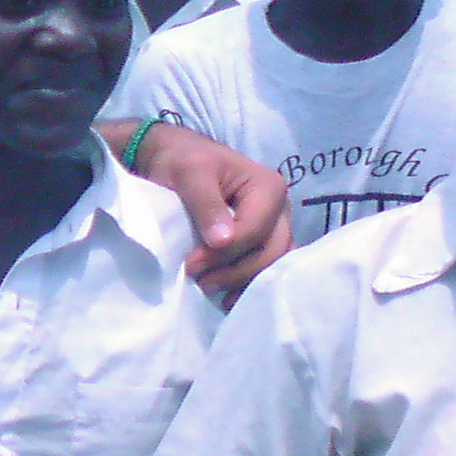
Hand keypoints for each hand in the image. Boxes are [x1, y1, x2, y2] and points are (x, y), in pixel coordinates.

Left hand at [133, 121, 291, 302]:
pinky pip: (262, 266)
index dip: (227, 252)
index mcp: (268, 187)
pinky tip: (227, 298)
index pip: (256, 230)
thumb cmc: (184, 160)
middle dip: (236, 271)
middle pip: (271, 251)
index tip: (192, 264)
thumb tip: (224, 242)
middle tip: (201, 281)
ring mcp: (273, 227)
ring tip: (209, 288)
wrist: (176, 157)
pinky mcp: (261, 241)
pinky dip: (246, 283)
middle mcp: (279, 209)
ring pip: (270, 263)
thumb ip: (207, 205)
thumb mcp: (190, 174)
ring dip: (242, 281)